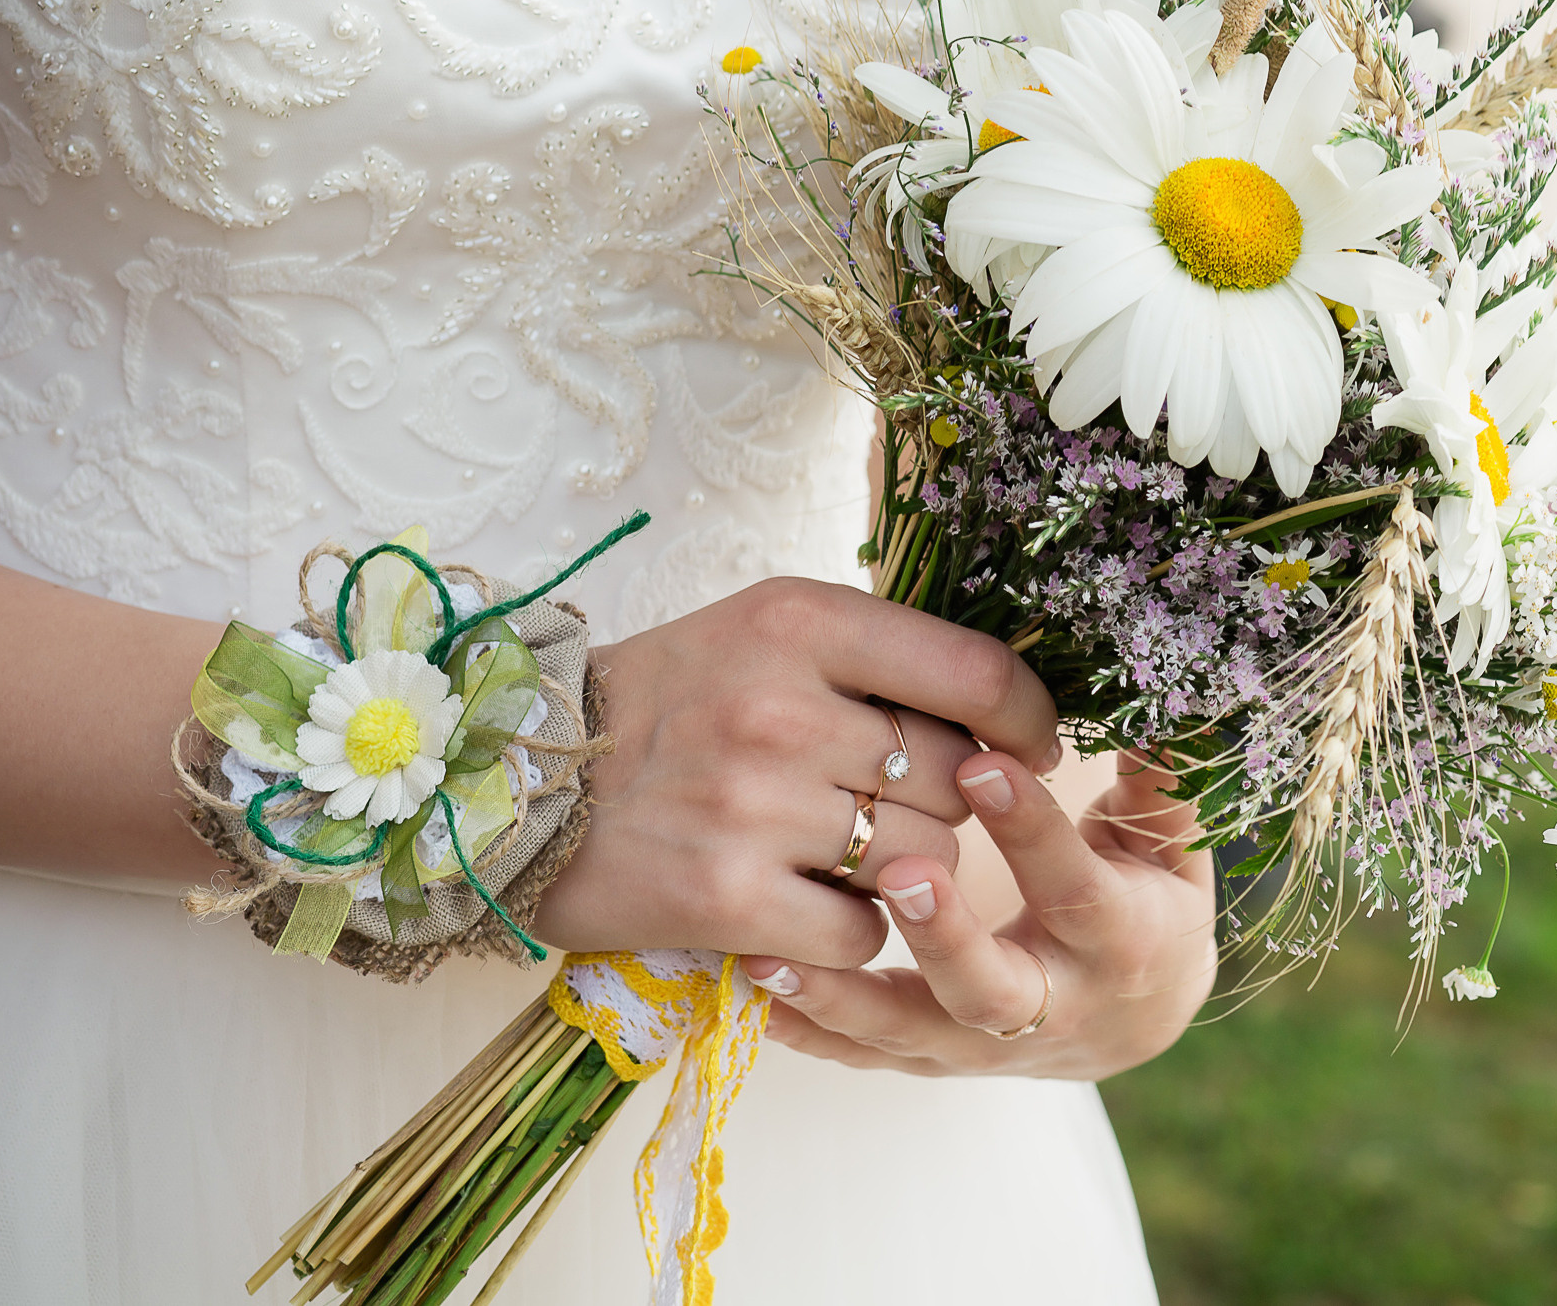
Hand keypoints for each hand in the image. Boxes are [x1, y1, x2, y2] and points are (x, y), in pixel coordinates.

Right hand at [531, 578, 1058, 967]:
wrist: (524, 782)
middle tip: (883, 803)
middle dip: (943, 800)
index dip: (1030, 719)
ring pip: (922, 861)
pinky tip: (801, 903)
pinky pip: (862, 934)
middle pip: (958, 778)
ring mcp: (753, 806)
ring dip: (902, 873)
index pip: (976, 672)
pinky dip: (848, 932)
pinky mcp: (727, 897)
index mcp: (799, 622)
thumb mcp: (765, 632)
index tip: (1032, 746)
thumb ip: (878, 653)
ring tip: (839, 853)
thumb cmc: (670, 703)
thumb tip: (1010, 703)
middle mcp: (780, 707)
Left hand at [741, 747, 1214, 1079]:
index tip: (984, 764)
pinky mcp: (932, 1058)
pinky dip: (804, 1025)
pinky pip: (861, 1052)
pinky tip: (748, 985)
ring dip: (841, 997)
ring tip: (772, 953)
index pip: (1075, 885)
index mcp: (1118, 938)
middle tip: (898, 872)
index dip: (1033, 829)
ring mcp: (982, 1043)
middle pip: (989, 989)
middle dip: (943, 937)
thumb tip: (1160, 708)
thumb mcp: (1169, 843)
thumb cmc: (1148, 898)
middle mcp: (1051, 1004)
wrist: (1139, 1014)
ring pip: (908, 1032)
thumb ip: (1156, 781)